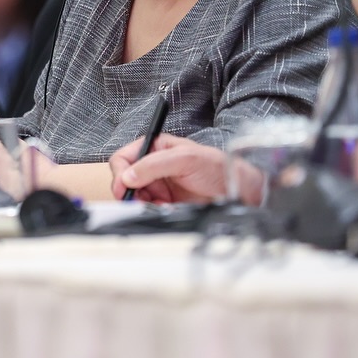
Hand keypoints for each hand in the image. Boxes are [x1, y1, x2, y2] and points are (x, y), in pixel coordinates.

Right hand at [108, 133, 230, 203]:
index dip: (120, 172)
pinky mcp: (165, 200)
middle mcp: (153, 164)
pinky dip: (153, 210)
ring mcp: (159, 183)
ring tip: (159, 204)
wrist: (237, 190)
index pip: (124, 157)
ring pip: (135, 195)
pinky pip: (148, 207)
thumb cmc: (217, 167)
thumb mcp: (185, 159)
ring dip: (142, 202)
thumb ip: (154, 164)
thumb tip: (128, 176)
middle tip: (138, 201)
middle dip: (130, 191)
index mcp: (155, 147)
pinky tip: (166, 208)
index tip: (124, 187)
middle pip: (125, 179)